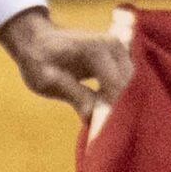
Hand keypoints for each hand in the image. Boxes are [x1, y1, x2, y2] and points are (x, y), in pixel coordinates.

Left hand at [0, 8, 132, 122]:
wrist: (36, 40)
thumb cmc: (38, 60)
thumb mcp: (46, 80)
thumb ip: (72, 94)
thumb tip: (92, 116)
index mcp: (96, 50)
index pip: (117, 86)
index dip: (115, 109)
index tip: (108, 130)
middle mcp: (113, 46)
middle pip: (130, 85)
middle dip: (123, 108)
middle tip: (111, 131)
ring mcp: (120, 50)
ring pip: (134, 85)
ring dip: (125, 103)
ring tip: (110, 124)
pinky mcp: (121, 57)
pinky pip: (129, 81)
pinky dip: (122, 96)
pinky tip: (109, 110)